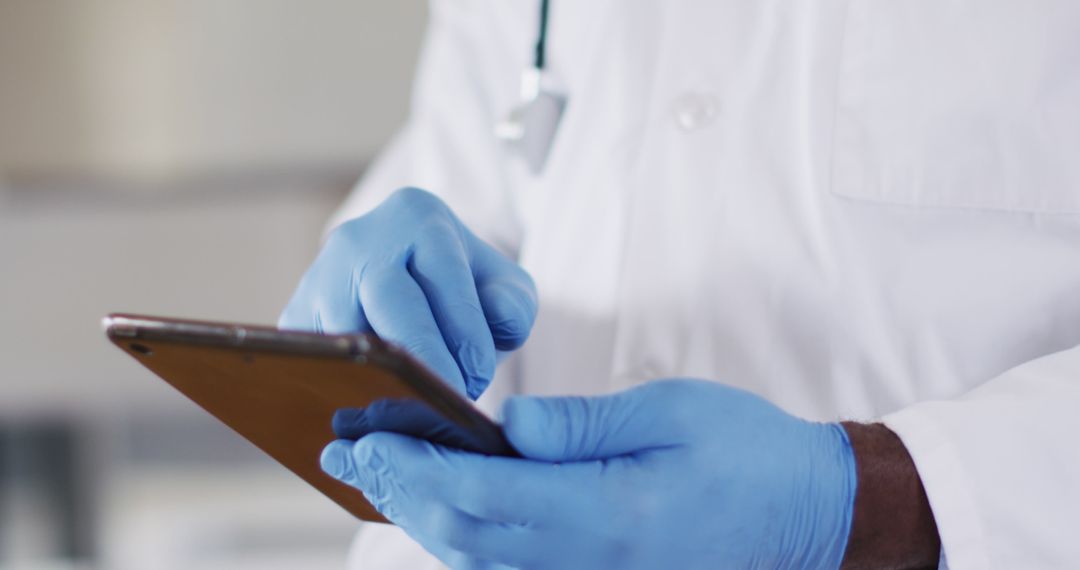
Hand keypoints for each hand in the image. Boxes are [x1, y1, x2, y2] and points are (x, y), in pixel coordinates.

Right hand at [279, 187, 536, 398]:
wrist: (408, 285)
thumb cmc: (463, 293)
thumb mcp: (504, 288)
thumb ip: (514, 305)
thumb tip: (492, 321)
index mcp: (418, 216)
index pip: (442, 274)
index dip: (461, 330)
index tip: (476, 377)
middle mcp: (361, 239)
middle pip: (388, 301)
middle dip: (422, 357)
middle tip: (447, 403)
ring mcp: (319, 277)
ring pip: (344, 333)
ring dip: (379, 379)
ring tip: (414, 415)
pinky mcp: (295, 318)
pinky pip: (313, 359)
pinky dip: (341, 391)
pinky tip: (371, 424)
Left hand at [321, 379, 857, 568]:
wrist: (810, 515)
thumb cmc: (747, 452)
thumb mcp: (669, 411)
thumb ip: (579, 423)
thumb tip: (504, 426)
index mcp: (609, 512)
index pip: (484, 494)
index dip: (418, 468)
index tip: (371, 437)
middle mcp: (592, 562)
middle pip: (467, 537)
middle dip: (401, 494)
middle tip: (352, 454)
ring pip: (482, 561)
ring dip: (423, 519)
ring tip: (382, 476)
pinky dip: (465, 540)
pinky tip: (443, 507)